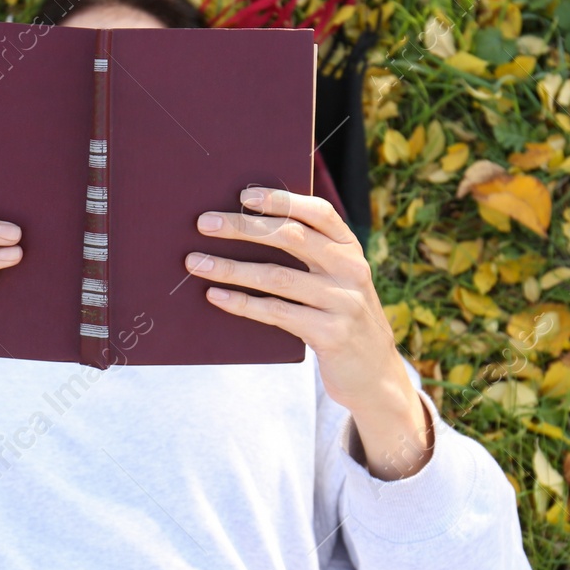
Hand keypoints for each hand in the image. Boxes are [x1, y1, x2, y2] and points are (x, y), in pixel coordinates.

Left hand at [183, 187, 432, 479]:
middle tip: (203, 224)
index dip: (281, 200)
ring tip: (195, 263)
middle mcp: (351, 270)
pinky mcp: (330, 334)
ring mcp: (343, 302)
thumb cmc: (339, 316)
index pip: (318, 213)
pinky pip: (277, 313)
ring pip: (277, 276)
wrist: (373, 373)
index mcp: (351, 248)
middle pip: (291, 237)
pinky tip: (216, 296)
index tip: (244, 195)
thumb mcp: (336, 280)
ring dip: (231, 268)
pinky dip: (242, 303)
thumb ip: (309, 255)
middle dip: (243, 227)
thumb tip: (246, 225)